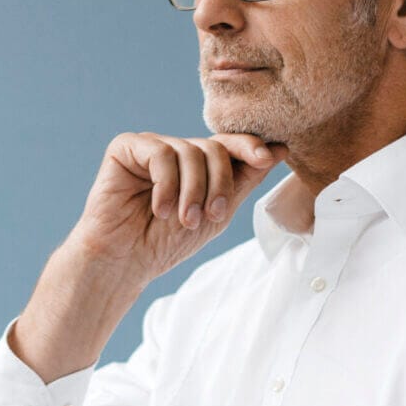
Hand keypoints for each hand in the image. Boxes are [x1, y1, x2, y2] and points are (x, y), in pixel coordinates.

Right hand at [66, 131, 284, 288]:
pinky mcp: (126, 148)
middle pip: (214, 147)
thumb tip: (280, 148)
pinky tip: (159, 209)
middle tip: (209, 216)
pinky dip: (166, 185)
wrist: (125, 261)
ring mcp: (151, 147)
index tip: (267, 157)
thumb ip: (245, 180)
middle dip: (218, 184)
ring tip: (182, 220)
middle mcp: (175, 151)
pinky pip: (160, 153)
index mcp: (197, 165)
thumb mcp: (217, 213)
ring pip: (190, 151)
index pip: (229, 144)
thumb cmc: (167, 242)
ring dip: (192, 191)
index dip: (250, 147)